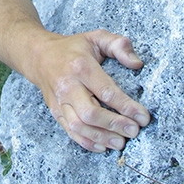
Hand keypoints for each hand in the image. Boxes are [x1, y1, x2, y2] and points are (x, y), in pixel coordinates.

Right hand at [32, 30, 150, 152]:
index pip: (106, 91)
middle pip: (91, 113)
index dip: (127, 107)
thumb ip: (119, 45)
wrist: (39, 56)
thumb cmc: (73, 48)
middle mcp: (68, 86)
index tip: (143, 117)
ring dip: (102, 137)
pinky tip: (103, 146)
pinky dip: (87, 142)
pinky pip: (70, 132)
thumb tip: (137, 64)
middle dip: (115, 125)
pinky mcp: (56, 112)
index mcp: (81, 66)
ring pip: (80, 126)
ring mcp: (60, 101)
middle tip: (134, 131)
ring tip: (121, 142)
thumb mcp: (97, 37)